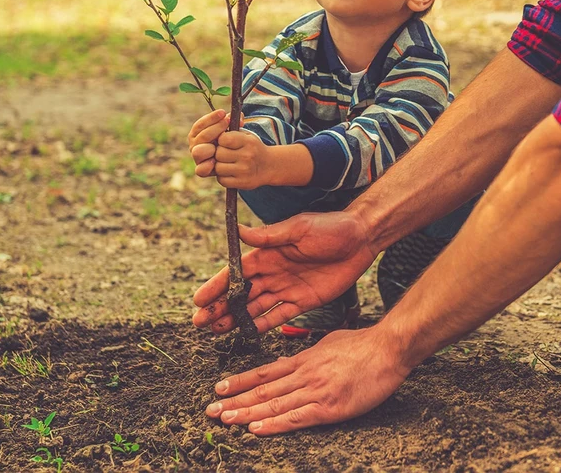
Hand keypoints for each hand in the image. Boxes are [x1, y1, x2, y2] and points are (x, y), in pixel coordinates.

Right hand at [187, 109, 228, 177]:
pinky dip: (206, 166)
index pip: (200, 124)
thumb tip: (240, 116)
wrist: (232, 160)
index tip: (222, 112)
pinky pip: (200, 170)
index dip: (211, 118)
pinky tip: (214, 162)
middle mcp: (195, 145)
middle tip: (227, 122)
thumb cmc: (229, 141)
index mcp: (197, 134)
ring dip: (209, 147)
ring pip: (198, 152)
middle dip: (215, 128)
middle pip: (202, 136)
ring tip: (220, 144)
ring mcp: (198, 158)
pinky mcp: (202, 170)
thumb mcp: (230, 130)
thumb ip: (233, 122)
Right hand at [192, 210, 375, 333]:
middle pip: (241, 293)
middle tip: (199, 322)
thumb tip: (238, 230)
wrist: (361, 239)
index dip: (217, 286)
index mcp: (268, 253)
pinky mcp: (303, 301)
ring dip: (235, 318)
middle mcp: (273, 272)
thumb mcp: (299, 228)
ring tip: (215, 330)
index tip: (199, 300)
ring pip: (255, 307)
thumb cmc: (331, 228)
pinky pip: (279, 316)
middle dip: (219, 307)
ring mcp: (287, 288)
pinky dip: (262, 325)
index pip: (236, 272)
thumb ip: (269, 236)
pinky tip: (245, 333)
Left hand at [205, 327, 411, 434]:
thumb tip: (286, 363)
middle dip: (234, 401)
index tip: (219, 388)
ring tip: (224, 420)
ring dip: (246, 413)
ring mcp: (315, 391)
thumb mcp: (328, 343)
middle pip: (262, 391)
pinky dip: (273, 424)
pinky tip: (256, 429)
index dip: (240, 381)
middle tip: (210, 410)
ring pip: (273, 405)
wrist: (388, 349)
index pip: (264, 373)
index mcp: (304, 360)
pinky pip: (296, 418)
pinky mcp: (329, 407)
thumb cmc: (363, 345)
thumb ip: (307, 355)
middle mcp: (304, 375)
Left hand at [213, 130, 270, 189]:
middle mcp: (247, 156)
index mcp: (248, 142)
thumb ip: (231, 131)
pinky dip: (223, 177)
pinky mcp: (242, 183)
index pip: (224, 139)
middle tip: (225, 154)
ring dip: (219, 166)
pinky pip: (222, 180)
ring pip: (218, 168)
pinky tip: (230, 173)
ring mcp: (245, 170)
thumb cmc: (252, 148)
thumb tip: (214, 129)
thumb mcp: (247, 135)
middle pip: (219, 154)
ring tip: (227, 164)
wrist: (269, 166)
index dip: (221, 140)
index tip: (225, 143)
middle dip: (219, 154)